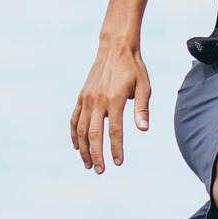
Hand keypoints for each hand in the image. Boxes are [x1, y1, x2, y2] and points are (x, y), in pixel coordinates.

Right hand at [70, 37, 150, 172]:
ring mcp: (87, 98)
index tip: (118, 163)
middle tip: (100, 171)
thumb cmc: (134, 68)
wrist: (116, 47)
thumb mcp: (143, 86)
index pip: (114, 131)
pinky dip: (74, 134)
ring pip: (80, 129)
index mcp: (114, 99)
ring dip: (83, 149)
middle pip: (94, 134)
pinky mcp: (81, 96)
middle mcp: (97, 100)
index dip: (116, 149)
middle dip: (97, 155)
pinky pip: (74, 118)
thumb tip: (144, 129)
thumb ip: (142, 109)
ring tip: (88, 164)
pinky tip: (77, 147)